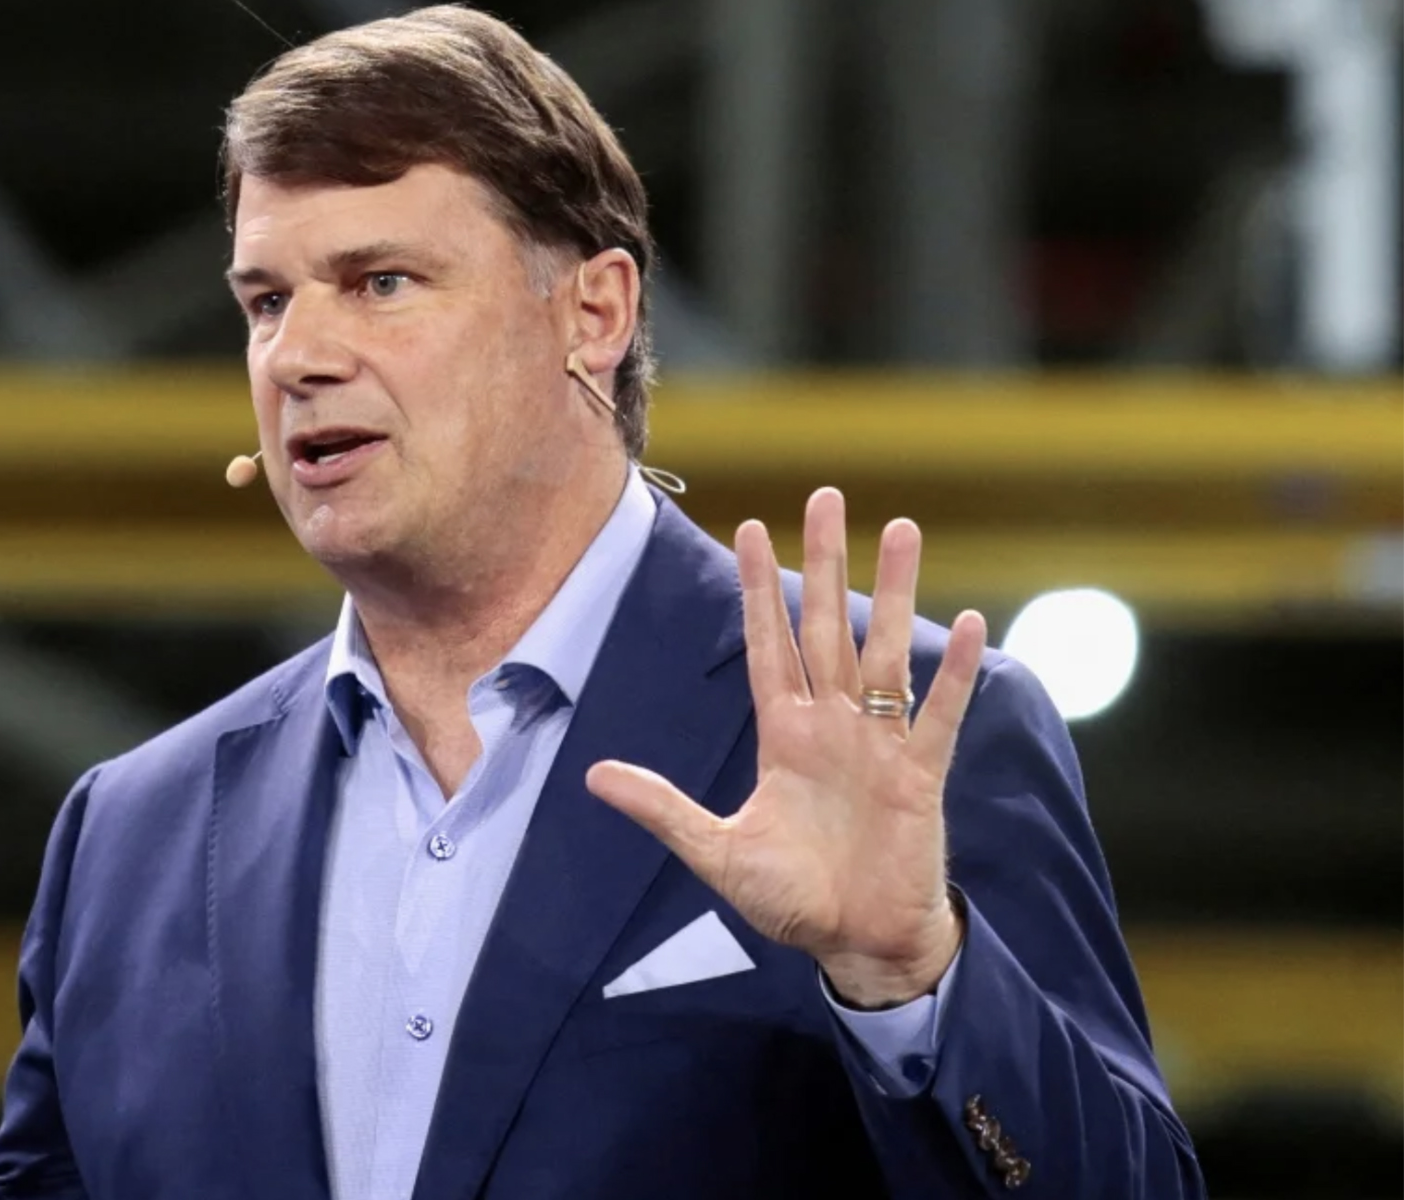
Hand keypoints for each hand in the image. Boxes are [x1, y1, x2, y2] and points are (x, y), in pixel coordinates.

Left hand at [588, 488, 986, 1006]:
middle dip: (825, 562)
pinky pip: (938, 713)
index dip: (759, 589)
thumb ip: (661, 809)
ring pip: (886, 651)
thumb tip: (592, 775)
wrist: (856, 944)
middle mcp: (832, 725)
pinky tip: (965, 621)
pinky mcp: (919, 775)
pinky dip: (953, 671)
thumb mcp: (714, 852)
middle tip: (827, 494)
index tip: (749, 527)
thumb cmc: (791, 900)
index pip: (768, 644)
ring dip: (896, 592)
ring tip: (903, 528)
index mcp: (783, 735)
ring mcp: (878, 744)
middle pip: (828, 626)